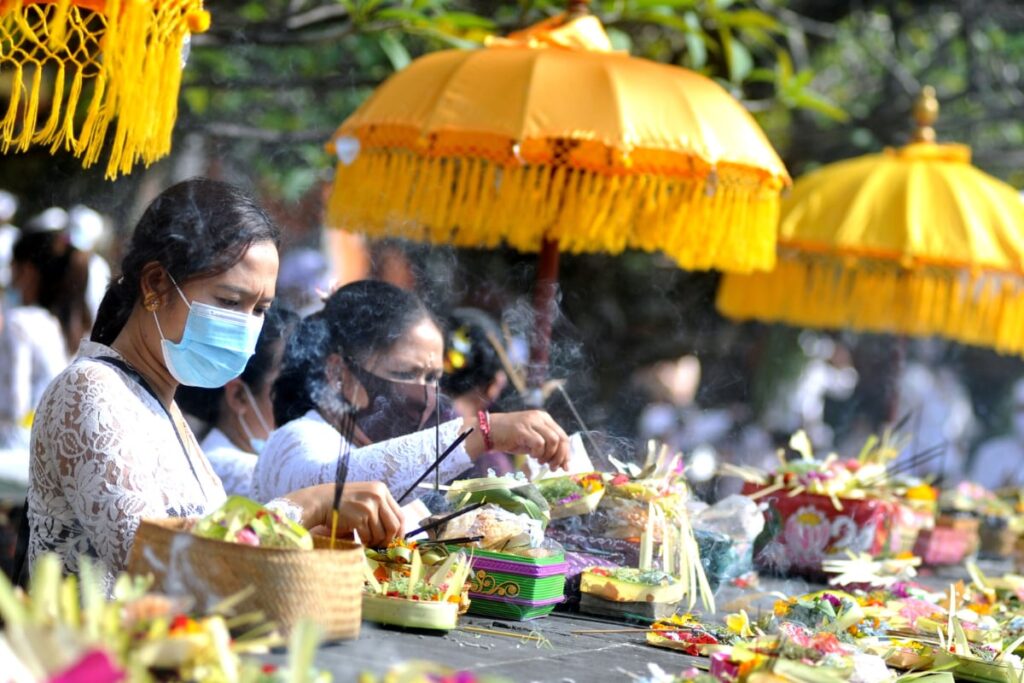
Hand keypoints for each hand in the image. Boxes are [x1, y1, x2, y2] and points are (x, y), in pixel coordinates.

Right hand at [287, 481, 402, 546]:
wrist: (322, 501)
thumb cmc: (344, 502)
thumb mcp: (366, 497)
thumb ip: (380, 509)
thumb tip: (395, 532)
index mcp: (382, 490)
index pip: (400, 515)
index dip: (400, 531)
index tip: (395, 540)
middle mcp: (378, 496)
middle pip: (394, 526)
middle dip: (388, 540)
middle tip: (381, 546)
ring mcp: (369, 507)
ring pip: (381, 534)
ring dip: (374, 541)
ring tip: (367, 540)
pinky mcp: (359, 518)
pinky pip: (368, 536)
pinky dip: (364, 541)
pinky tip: (359, 538)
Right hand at [467, 410, 569, 470]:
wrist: (488, 432)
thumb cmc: (509, 437)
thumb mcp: (531, 440)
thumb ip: (546, 447)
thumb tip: (561, 462)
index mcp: (544, 418)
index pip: (562, 435)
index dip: (566, 452)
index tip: (565, 466)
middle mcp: (540, 417)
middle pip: (560, 438)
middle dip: (560, 456)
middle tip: (553, 468)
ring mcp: (531, 422)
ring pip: (552, 441)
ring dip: (548, 455)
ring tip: (540, 461)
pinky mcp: (523, 429)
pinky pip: (539, 443)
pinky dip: (538, 453)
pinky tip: (531, 456)